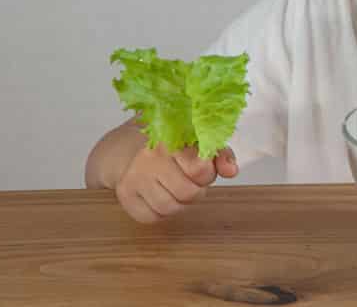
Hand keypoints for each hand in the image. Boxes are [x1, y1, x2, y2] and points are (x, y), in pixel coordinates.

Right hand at [114, 142, 237, 223]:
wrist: (128, 150)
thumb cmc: (171, 149)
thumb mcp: (199, 144)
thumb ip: (220, 155)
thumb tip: (232, 171)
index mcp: (173, 139)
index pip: (200, 169)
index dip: (207, 174)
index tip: (202, 168)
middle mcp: (150, 157)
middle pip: (188, 192)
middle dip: (195, 191)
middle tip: (190, 182)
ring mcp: (135, 176)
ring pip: (170, 208)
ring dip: (179, 203)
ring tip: (175, 189)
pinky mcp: (124, 195)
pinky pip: (152, 217)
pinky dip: (161, 213)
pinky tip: (159, 196)